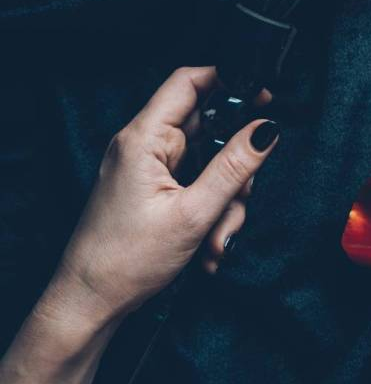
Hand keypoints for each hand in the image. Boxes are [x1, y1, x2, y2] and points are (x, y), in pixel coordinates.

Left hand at [39, 67, 278, 335]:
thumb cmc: (128, 259)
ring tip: (216, 239)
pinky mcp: (152, 191)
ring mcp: (148, 170)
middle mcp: (143, 147)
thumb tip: (267, 129)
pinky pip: (196, 187)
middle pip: (209, 131)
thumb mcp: (194, 213)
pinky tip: (207, 245)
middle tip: (241, 196)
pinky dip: (210, 213)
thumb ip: (234, 167)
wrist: (90, 302)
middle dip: (234, 168)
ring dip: (225, 202)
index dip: (229, 81)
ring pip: (208, 165)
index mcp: (144, 139)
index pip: (189, 83)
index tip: (263, 97)